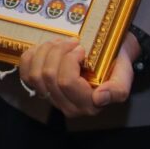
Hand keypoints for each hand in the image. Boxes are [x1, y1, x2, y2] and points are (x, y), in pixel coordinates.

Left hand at [18, 33, 137, 117]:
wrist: (109, 57)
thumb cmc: (116, 64)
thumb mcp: (124, 75)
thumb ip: (117, 89)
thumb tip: (99, 98)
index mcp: (87, 105)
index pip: (66, 82)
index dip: (69, 59)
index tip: (81, 48)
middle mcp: (67, 106)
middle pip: (48, 76)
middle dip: (58, 51)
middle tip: (72, 41)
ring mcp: (51, 98)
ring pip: (35, 74)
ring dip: (46, 52)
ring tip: (61, 43)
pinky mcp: (39, 88)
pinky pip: (25, 73)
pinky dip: (31, 57)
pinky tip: (45, 49)